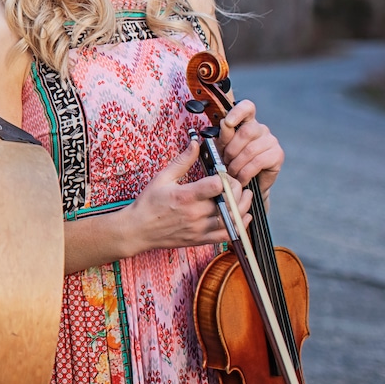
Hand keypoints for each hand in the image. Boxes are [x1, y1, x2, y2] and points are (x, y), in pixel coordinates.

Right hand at [125, 139, 252, 252]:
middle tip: (235, 182)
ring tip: (245, 195)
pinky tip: (243, 215)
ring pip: (232, 218)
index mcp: (185, 196)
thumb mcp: (162, 178)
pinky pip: (228, 235)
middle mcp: (195, 214)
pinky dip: (240, 225)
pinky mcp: (201, 239)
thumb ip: (182, 161)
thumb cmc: (149, 203)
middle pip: (229, 201)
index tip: (222, 173)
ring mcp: (199, 228)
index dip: (225, 177)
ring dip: (243, 206)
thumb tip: (195, 143)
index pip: (217, 186)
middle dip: (237, 189)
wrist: (138, 230)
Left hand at [216, 99, 283, 196]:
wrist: (248, 184)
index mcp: (246, 122)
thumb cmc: (234, 162)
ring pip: (250, 149)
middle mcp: (261, 128)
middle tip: (225, 162)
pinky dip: (245, 172)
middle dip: (231, 150)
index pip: (247, 107)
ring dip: (236, 164)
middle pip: (246, 131)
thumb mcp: (224, 148)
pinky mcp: (278, 155)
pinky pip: (258, 162)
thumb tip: (225, 124)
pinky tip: (241, 178)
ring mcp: (271, 141)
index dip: (238, 112)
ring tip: (231, 172)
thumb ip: (224, 136)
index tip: (227, 122)